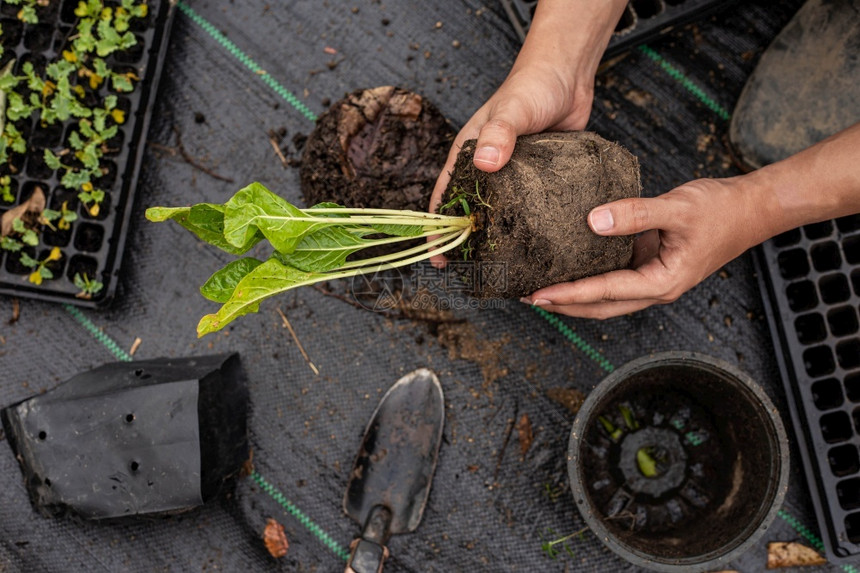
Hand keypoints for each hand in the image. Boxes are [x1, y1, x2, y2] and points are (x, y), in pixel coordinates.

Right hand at [429, 0, 627, 266]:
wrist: (568, 74)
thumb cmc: (531, 87)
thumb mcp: (512, 110)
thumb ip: (498, 134)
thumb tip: (484, 163)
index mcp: (469, 154)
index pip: (445, 196)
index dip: (438, 229)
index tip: (437, 259)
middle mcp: (488, 169)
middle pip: (472, 211)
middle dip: (468, 242)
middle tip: (473, 274)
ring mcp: (515, 176)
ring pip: (502, 214)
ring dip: (501, 238)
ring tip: (506, 269)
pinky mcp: (541, 179)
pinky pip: (532, 208)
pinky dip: (531, 226)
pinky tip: (541, 247)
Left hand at [521, 177, 771, 318]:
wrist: (751, 208)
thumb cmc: (720, 210)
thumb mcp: (677, 208)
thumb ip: (635, 214)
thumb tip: (593, 220)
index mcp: (662, 282)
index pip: (605, 293)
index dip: (569, 295)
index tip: (538, 294)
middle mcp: (654, 288)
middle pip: (599, 306)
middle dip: (563, 305)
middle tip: (526, 297)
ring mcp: (651, 279)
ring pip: (605, 296)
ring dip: (573, 295)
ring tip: (538, 288)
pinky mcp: (650, 265)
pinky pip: (613, 277)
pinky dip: (589, 276)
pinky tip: (568, 264)